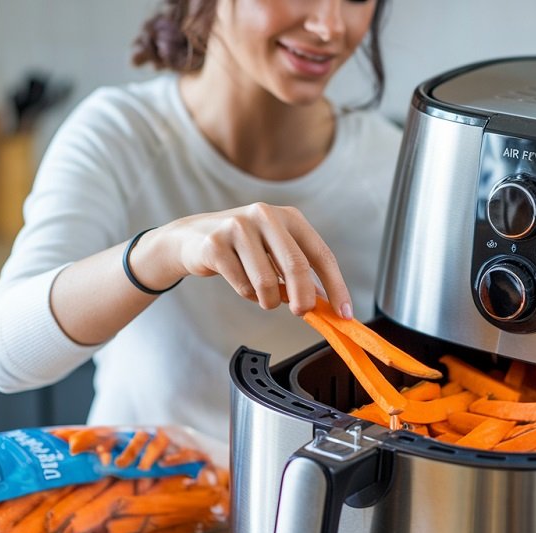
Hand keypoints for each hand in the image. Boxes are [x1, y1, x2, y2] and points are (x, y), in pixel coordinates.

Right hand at [143, 202, 352, 317]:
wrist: (192, 238)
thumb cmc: (242, 248)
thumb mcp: (274, 251)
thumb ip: (299, 271)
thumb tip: (325, 302)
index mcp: (289, 217)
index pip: (321, 253)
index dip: (335, 285)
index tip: (343, 311)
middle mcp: (266, 216)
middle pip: (297, 265)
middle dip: (303, 298)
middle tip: (301, 312)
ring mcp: (239, 227)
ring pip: (267, 281)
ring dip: (268, 300)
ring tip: (262, 295)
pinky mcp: (216, 244)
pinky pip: (242, 285)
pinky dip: (247, 294)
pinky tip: (240, 283)